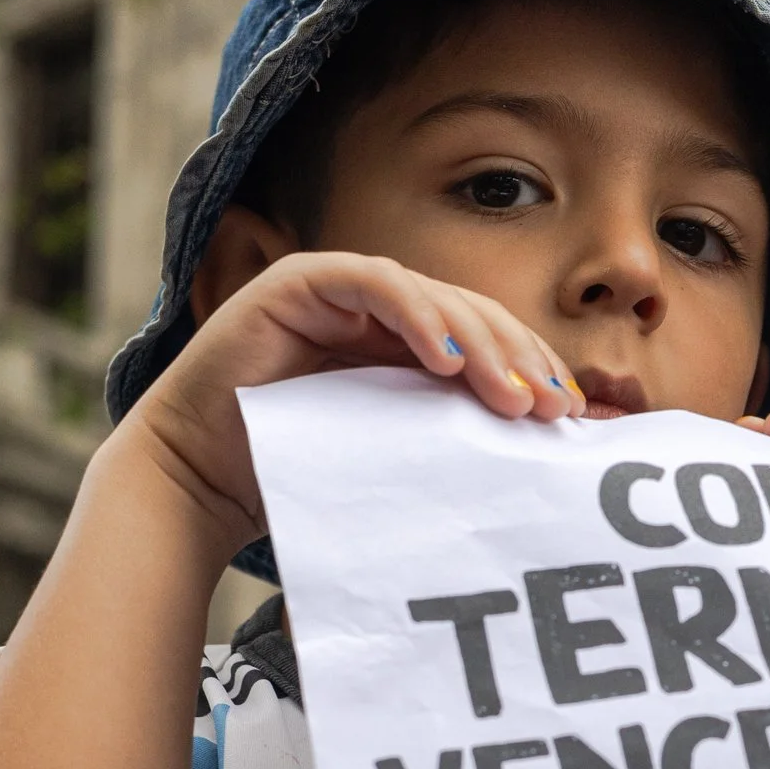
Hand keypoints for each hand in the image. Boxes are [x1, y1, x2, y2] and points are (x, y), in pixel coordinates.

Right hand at [124, 251, 585, 544]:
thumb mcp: (397, 459)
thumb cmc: (296, 480)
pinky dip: (418, 314)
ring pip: (433, 297)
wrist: (201, 484)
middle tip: (553, 408)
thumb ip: (453, 442)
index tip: (569, 417)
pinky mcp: (299, 283)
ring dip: (480, 343)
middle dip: (518, 358)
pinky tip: (447, 358)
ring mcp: (338, 289)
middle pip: (471, 314)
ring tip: (510, 394)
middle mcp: (377, 310)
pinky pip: (374, 284)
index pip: (486, 341)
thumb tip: (542, 453)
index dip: (531, 369)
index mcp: (403, 345)